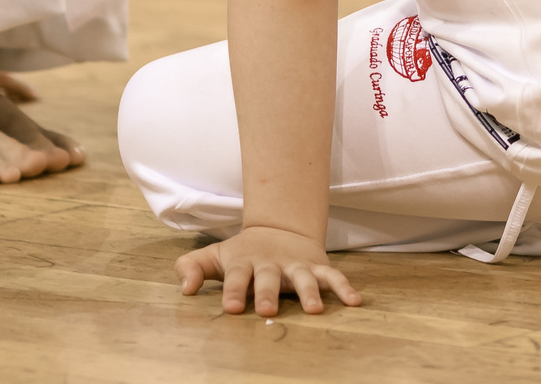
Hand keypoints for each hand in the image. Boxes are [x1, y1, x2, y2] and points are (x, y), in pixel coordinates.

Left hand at [177, 225, 361, 316]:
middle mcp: (271, 263)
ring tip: (314, 311)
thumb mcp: (214, 256)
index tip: (230, 308)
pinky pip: (333, 276)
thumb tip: (185, 288)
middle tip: (266, 310)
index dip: (233, 290)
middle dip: (268, 293)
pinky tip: (355, 301)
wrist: (279, 228)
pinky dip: (344, 287)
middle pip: (269, 277)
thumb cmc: (242, 253)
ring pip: (304, 278)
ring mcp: (296, 264)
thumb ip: (192, 267)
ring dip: (309, 293)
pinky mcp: (316, 266)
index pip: (236, 276)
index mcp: (245, 262)